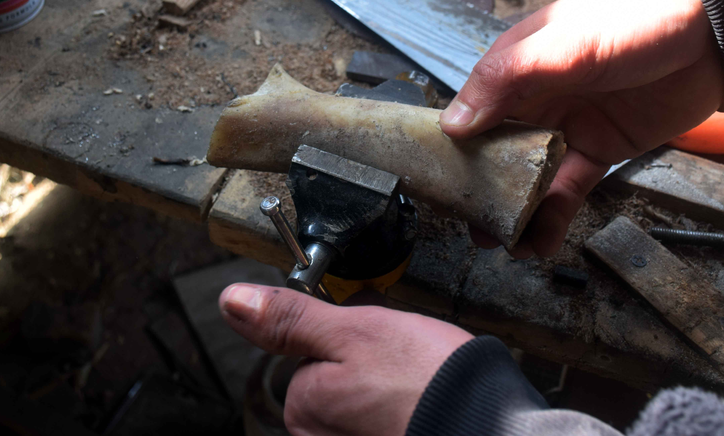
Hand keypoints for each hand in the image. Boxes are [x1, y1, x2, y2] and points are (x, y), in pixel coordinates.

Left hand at [219, 283, 472, 435]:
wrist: (491, 427)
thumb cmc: (428, 381)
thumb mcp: (354, 330)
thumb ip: (292, 318)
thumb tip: (233, 301)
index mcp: (304, 407)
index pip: (312, 358)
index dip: (350, 337)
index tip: (382, 339)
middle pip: (337, 384)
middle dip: (367, 366)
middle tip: (407, 361)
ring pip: (363, 403)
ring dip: (387, 389)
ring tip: (421, 382)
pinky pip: (381, 419)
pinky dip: (401, 410)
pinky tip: (424, 403)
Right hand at [440, 0, 722, 257]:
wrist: (711, 33)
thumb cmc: (630, 23)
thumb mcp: (562, 44)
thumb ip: (506, 80)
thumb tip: (452, 125)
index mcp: (517, 67)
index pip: (472, 110)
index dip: (453, 146)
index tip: (436, 183)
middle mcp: (536, 99)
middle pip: (496, 150)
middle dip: (480, 187)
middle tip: (467, 223)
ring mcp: (569, 127)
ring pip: (529, 176)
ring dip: (513, 209)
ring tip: (499, 243)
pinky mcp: (602, 150)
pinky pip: (569, 189)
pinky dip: (553, 216)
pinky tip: (539, 243)